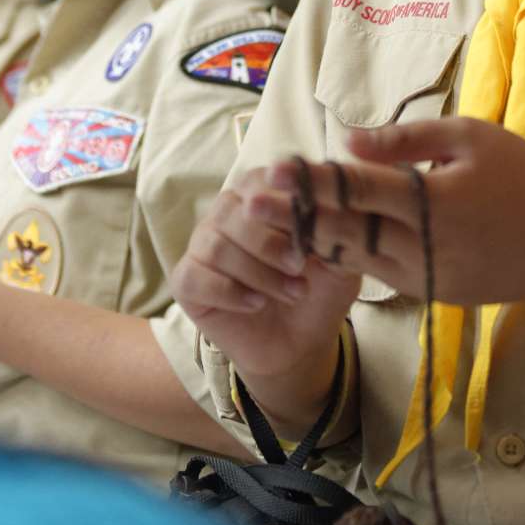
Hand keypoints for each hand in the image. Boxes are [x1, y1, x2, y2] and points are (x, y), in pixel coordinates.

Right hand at [172, 166, 360, 387]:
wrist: (301, 343)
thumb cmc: (319, 291)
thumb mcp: (338, 259)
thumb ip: (333, 230)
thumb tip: (324, 204)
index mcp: (259, 196)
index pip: (257, 181)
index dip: (278, 200)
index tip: (304, 222)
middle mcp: (225, 214)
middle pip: (231, 211)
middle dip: (269, 242)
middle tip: (299, 266)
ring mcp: (202, 247)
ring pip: (217, 246)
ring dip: (259, 272)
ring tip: (293, 292)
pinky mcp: (186, 282)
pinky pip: (196, 277)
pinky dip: (230, 292)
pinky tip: (256, 304)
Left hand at [255, 119, 524, 306]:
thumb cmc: (524, 176)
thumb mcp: (471, 139)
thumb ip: (406, 140)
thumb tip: (347, 140)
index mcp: (435, 202)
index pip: (359, 191)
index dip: (312, 181)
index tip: (273, 169)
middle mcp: (425, 246)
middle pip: (345, 232)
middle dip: (297, 216)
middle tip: (253, 201)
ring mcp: (426, 277)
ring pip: (355, 259)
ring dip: (314, 240)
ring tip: (274, 223)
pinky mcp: (430, 294)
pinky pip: (377, 274)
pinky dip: (347, 257)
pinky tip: (317, 242)